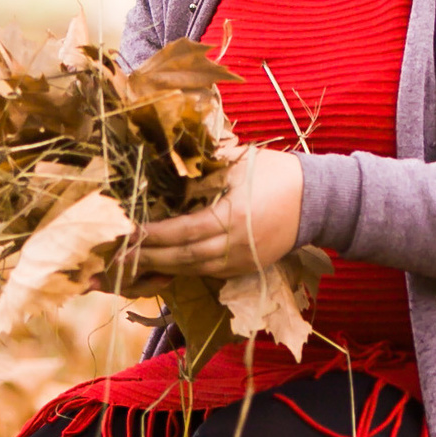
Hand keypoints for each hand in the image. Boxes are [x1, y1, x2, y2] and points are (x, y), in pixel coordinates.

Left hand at [130, 147, 303, 278]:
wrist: (318, 201)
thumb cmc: (277, 174)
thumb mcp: (241, 162)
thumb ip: (206, 168)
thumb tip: (168, 164)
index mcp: (234, 217)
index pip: (184, 231)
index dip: (154, 234)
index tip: (127, 231)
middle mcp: (236, 246)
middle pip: (184, 258)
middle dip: (149, 257)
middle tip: (117, 256)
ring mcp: (242, 261)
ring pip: (194, 270)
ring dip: (162, 267)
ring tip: (133, 264)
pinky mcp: (246, 268)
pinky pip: (208, 273)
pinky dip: (183, 270)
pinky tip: (163, 266)